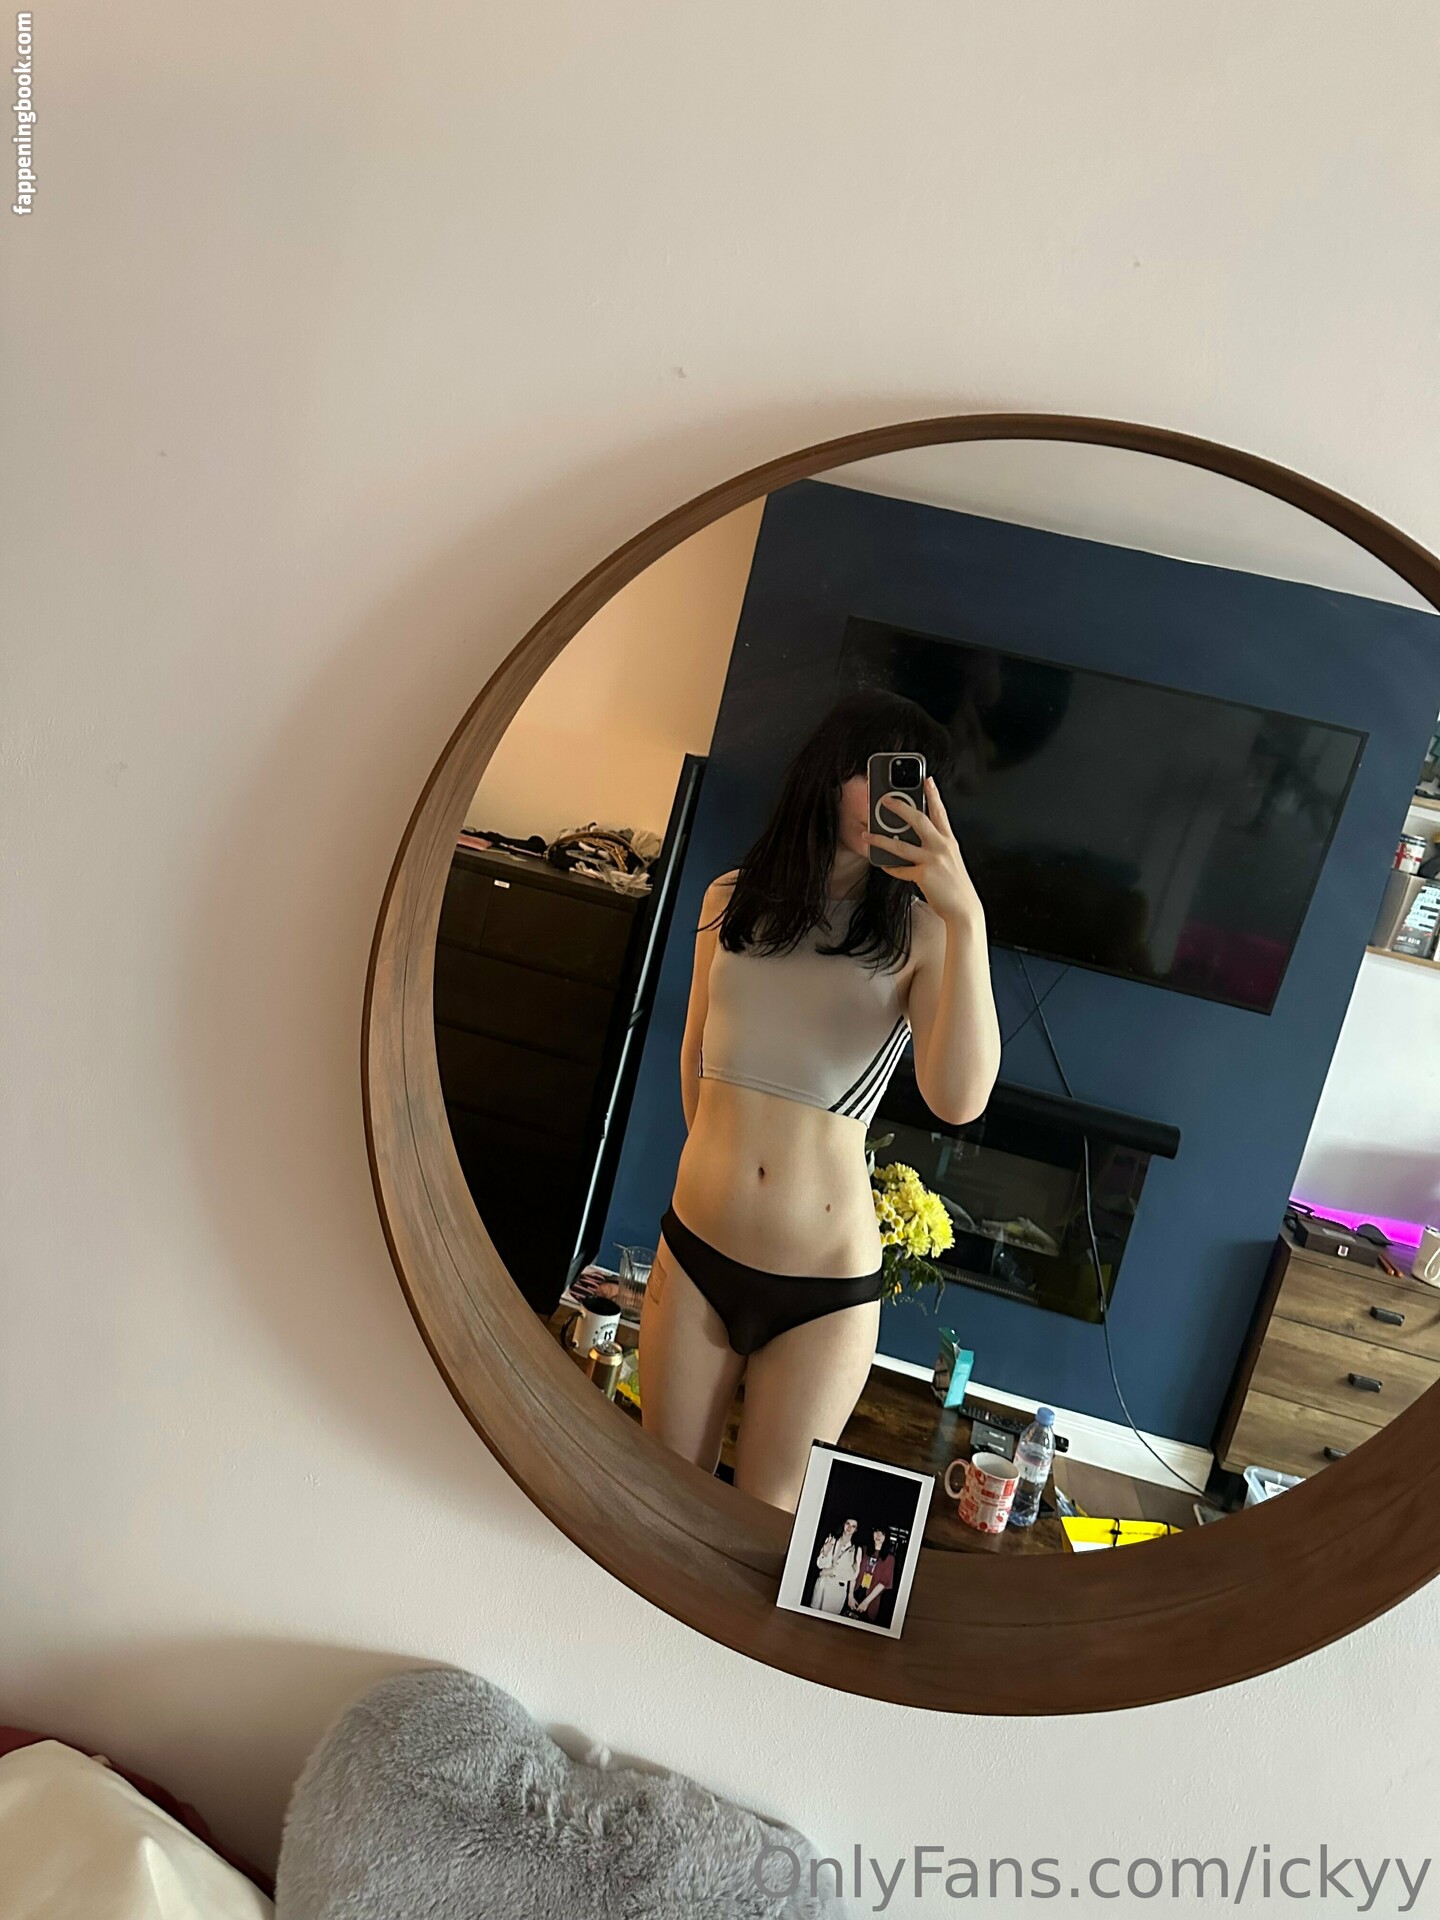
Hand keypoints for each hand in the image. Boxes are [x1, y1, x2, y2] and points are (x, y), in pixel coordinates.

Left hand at [862, 776, 983, 927]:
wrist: (964, 910)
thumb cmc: (956, 886)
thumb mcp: (952, 860)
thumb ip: (938, 847)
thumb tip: (915, 839)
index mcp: (950, 842)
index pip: (941, 812)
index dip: (934, 795)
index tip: (927, 780)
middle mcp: (942, 847)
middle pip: (918, 820)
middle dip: (900, 807)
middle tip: (885, 799)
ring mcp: (933, 860)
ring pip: (900, 845)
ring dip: (880, 839)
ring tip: (867, 834)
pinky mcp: (923, 875)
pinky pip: (900, 869)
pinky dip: (890, 867)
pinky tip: (882, 863)